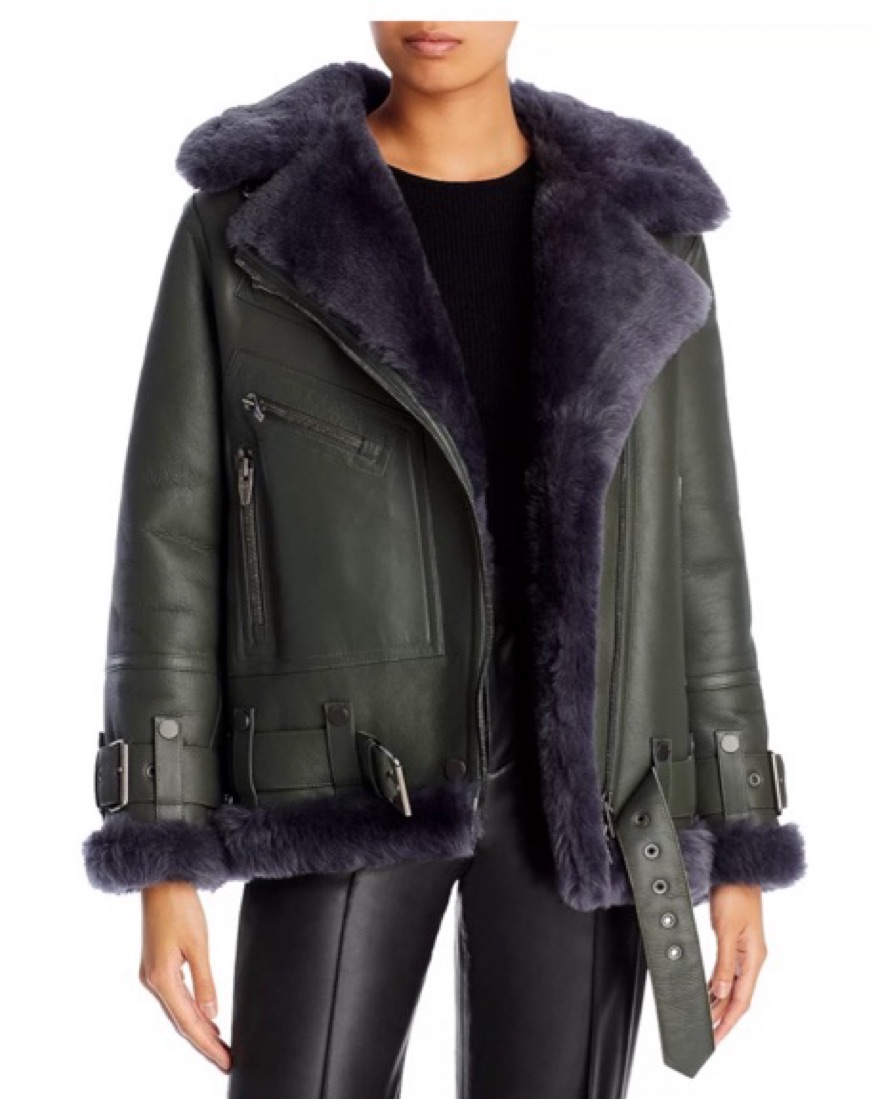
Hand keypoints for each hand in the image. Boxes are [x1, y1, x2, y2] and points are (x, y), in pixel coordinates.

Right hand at [139, 881, 231, 1072]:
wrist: (161, 880)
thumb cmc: (180, 905)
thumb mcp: (198, 943)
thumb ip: (205, 981)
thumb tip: (211, 1014)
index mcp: (162, 978)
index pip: (189, 1022)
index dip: (208, 1045)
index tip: (226, 1060)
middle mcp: (152, 981)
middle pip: (181, 1022)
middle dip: (203, 1043)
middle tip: (226, 1060)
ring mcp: (151, 974)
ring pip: (177, 1011)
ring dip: (197, 1029)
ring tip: (219, 1045)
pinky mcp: (156, 965)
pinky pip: (174, 998)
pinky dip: (189, 1012)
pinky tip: (203, 1017)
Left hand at [707, 882, 767, 1044]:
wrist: (738, 870)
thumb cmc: (735, 894)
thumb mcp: (726, 930)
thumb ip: (724, 964)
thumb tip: (722, 993)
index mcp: (754, 958)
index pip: (742, 999)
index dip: (729, 1021)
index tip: (717, 1037)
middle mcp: (751, 958)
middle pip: (738, 997)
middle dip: (724, 1017)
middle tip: (708, 1036)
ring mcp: (744, 951)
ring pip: (732, 986)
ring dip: (721, 1003)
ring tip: (706, 1020)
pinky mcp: (735, 943)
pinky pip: (727, 972)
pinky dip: (718, 986)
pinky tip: (709, 993)